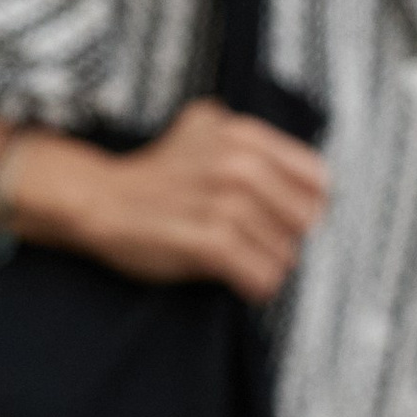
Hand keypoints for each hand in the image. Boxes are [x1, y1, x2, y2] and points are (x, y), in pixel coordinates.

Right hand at [31, 97, 327, 302]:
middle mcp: (237, 164)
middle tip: (258, 242)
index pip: (316, 179)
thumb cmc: (156, 175)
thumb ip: (253, 142)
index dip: (303, 204)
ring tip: (242, 261)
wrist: (100, 199)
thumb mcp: (205, 131)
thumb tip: (314, 178)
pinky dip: (257, 285)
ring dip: (268, 265)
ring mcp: (222, 203)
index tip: (282, 216)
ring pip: (285, 252)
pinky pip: (261, 276)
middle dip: (286, 237)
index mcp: (242, 135)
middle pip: (305, 219)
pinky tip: (242, 281)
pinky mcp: (207, 242)